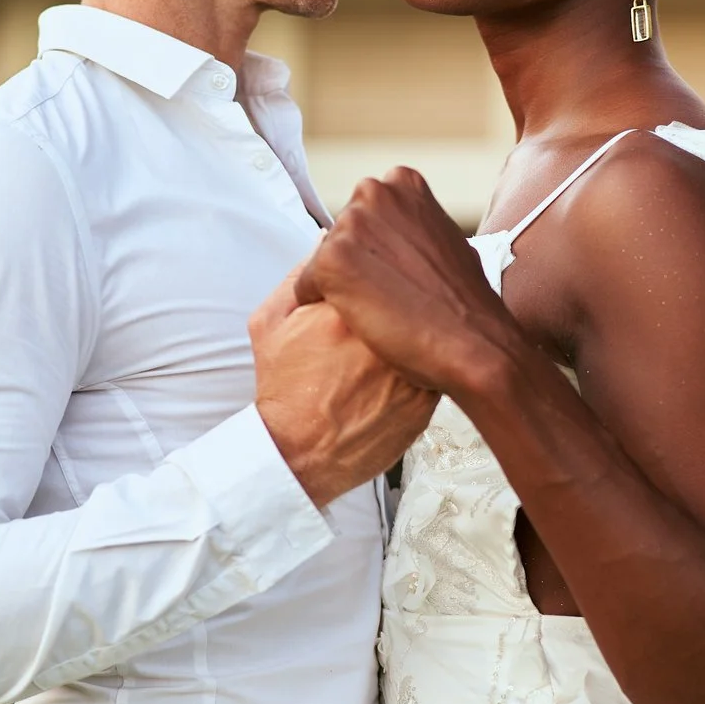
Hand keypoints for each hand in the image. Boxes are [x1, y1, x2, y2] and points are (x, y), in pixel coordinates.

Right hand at [251, 267, 439, 507]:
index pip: (373, 268)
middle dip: (395, 301)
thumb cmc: (284, 391)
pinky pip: (435, 363)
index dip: (368, 278)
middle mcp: (382, 334)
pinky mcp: (427, 397)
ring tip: (386, 349)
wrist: (299, 454)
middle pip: (405, 296)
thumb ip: (295, 279)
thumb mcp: (269, 324)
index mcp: (343, 309)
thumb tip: (326, 249)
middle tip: (373, 323)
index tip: (359, 293)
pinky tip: (395, 376)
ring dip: (414, 330)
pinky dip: (423, 363)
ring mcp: (410, 366)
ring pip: (426, 328)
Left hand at [295, 167, 519, 396]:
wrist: (473, 345)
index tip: (389, 274)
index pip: (364, 213)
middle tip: (380, 296)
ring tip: (371, 311)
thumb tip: (406, 234)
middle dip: (354, 263)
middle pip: (341, 232)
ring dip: (337, 285)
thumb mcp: (448, 242)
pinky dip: (319, 306)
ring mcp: (352, 224)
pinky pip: (304, 285)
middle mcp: (375, 193)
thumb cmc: (466, 303)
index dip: (374, 249)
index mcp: (404, 184)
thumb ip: (418, 228)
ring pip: (322, 259)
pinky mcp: (331, 261)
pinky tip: (353, 321)